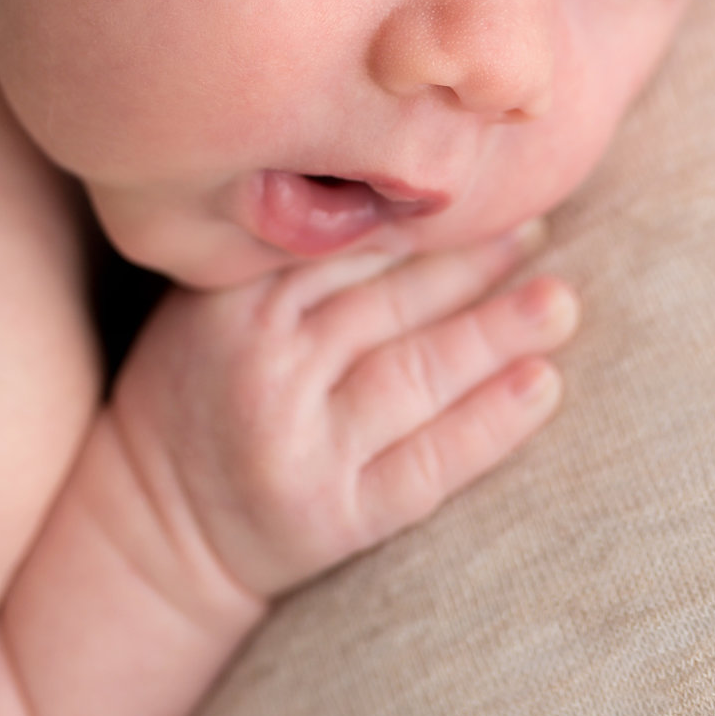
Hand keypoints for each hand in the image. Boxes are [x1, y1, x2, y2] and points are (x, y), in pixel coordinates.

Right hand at [104, 224, 577, 611]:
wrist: (154, 531)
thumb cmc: (200, 395)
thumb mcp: (212, 310)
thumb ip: (287, 257)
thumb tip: (409, 192)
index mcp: (234, 305)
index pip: (347, 246)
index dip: (421, 217)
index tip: (482, 184)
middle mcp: (266, 370)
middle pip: (392, 304)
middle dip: (475, 263)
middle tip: (541, 227)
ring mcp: (302, 445)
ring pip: (418, 373)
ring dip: (499, 331)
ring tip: (560, 302)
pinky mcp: (336, 514)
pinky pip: (428, 462)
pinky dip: (491, 422)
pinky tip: (543, 385)